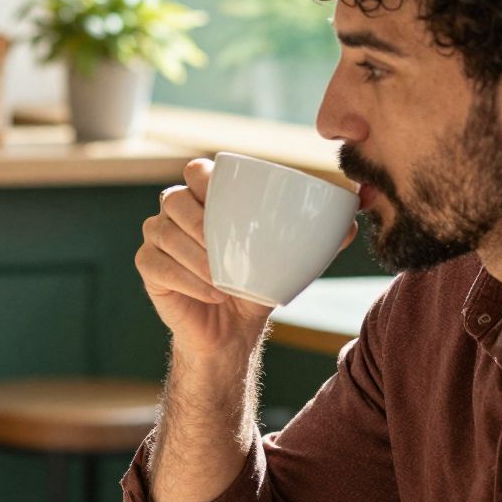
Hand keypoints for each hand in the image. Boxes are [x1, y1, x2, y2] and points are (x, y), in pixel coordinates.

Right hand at [137, 159, 354, 356]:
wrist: (231, 330)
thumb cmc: (256, 285)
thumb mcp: (288, 261)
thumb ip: (318, 240)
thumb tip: (353, 223)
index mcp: (208, 199)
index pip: (195, 171)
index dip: (203, 177)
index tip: (222, 198)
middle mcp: (177, 213)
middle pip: (173, 199)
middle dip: (196, 221)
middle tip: (221, 247)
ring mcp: (158, 239)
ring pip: (162, 232)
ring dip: (192, 255)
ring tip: (220, 278)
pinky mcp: (148, 268)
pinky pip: (154, 264)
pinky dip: (183, 278)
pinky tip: (209, 292)